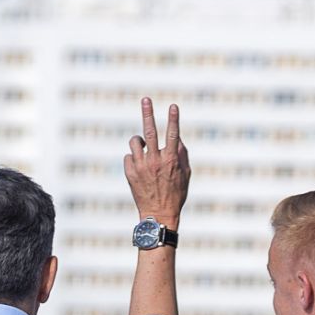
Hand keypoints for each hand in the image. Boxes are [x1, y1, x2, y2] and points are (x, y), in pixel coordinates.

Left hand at [124, 97, 190, 222]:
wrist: (158, 215)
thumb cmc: (176, 194)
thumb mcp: (186, 175)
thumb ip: (182, 155)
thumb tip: (178, 139)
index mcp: (171, 160)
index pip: (172, 134)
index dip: (173, 119)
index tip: (173, 105)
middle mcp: (155, 161)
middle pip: (149, 131)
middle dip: (148, 113)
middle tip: (145, 99)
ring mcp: (140, 167)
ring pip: (135, 142)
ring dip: (139, 141)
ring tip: (143, 147)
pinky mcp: (129, 173)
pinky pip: (128, 157)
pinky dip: (134, 158)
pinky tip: (139, 168)